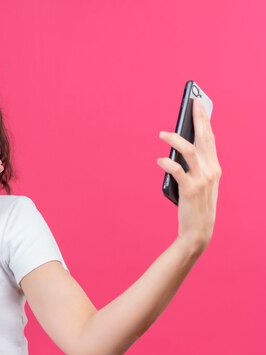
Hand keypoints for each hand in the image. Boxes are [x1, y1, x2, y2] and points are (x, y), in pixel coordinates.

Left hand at [157, 98, 221, 251]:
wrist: (199, 230)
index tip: (200, 104)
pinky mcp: (190, 190)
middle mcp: (211, 170)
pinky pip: (177, 170)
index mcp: (214, 167)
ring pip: (190, 151)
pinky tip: (160, 160)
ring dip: (176, 139)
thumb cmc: (195, 204)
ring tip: (162, 134)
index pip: (210, 138)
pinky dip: (168, 163)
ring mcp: (202, 180)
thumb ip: (192, 165)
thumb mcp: (199, 182)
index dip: (205, 120)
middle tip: (191, 103)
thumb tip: (176, 147)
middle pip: (205, 138)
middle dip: (198, 119)